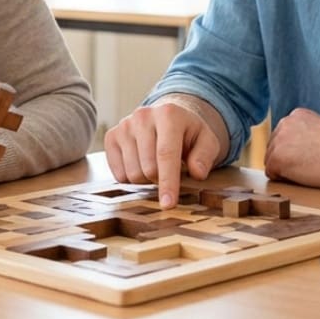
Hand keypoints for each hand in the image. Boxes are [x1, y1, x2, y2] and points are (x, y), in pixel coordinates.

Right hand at [104, 101, 221, 207]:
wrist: (168, 117)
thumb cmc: (189, 133)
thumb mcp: (207, 141)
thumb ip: (205, 156)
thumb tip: (197, 173)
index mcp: (168, 114)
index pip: (166, 154)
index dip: (168, 182)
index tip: (168, 204)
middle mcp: (143, 116)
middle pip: (148, 168)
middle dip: (160, 180)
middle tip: (170, 172)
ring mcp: (124, 125)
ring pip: (132, 173)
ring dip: (146, 180)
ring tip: (156, 166)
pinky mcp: (111, 136)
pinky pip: (118, 174)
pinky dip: (131, 178)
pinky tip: (141, 165)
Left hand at [264, 108, 319, 188]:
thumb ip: (305, 135)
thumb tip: (295, 150)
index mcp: (296, 115)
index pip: (283, 137)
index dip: (295, 152)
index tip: (311, 156)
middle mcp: (284, 123)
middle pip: (274, 148)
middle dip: (287, 160)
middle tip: (311, 165)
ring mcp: (278, 140)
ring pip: (272, 161)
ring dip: (286, 170)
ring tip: (309, 169)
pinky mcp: (276, 158)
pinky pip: (272, 174)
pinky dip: (284, 179)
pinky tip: (303, 175)